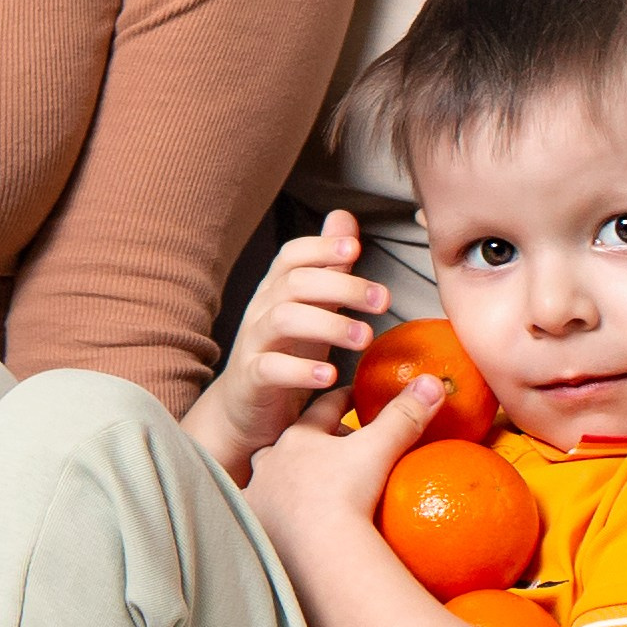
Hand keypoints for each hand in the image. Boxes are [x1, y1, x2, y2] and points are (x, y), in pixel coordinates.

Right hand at [183, 209, 388, 483]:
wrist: (244, 408)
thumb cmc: (284, 352)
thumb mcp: (309, 306)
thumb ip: (327, 266)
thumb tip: (344, 219)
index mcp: (277, 290)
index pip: (292, 255)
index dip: (321, 247)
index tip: (355, 249)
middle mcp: (262, 310)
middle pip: (295, 283)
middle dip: (342, 286)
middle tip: (382, 301)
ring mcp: (254, 343)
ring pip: (284, 320)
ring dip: (329, 326)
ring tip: (364, 338)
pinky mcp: (252, 379)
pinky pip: (271, 368)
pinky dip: (302, 371)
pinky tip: (330, 376)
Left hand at [243, 364, 448, 604]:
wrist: (319, 550)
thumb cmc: (346, 493)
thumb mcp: (379, 449)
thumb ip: (404, 415)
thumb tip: (432, 382)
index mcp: (297, 437)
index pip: (322, 409)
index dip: (341, 400)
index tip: (354, 396)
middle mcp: (271, 463)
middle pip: (289, 442)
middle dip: (307, 441)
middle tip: (331, 445)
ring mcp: (260, 497)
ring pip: (269, 479)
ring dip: (285, 478)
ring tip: (303, 486)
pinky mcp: (257, 530)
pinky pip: (260, 518)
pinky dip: (270, 516)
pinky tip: (281, 523)